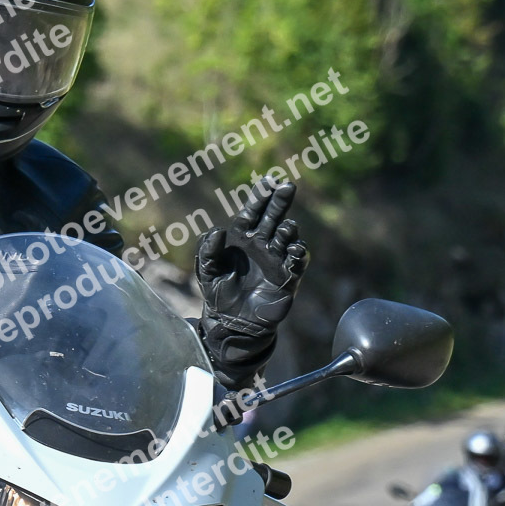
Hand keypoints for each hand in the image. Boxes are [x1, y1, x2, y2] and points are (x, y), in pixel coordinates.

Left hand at [195, 183, 307, 382]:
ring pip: (286, 238)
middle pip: (273, 218)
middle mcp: (262, 246)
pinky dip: (298, 254)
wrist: (232, 323)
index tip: (267, 182)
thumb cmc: (218, 294)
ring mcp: (276, 260)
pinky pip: (296, 262)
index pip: (252, 213)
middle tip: (287, 186)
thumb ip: (207, 250)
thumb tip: (217, 230)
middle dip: (280, 202)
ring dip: (288, 229)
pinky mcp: (287, 278)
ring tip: (286, 227)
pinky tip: (294, 249)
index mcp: (242, 240)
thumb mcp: (206, 271)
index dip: (259, 198)